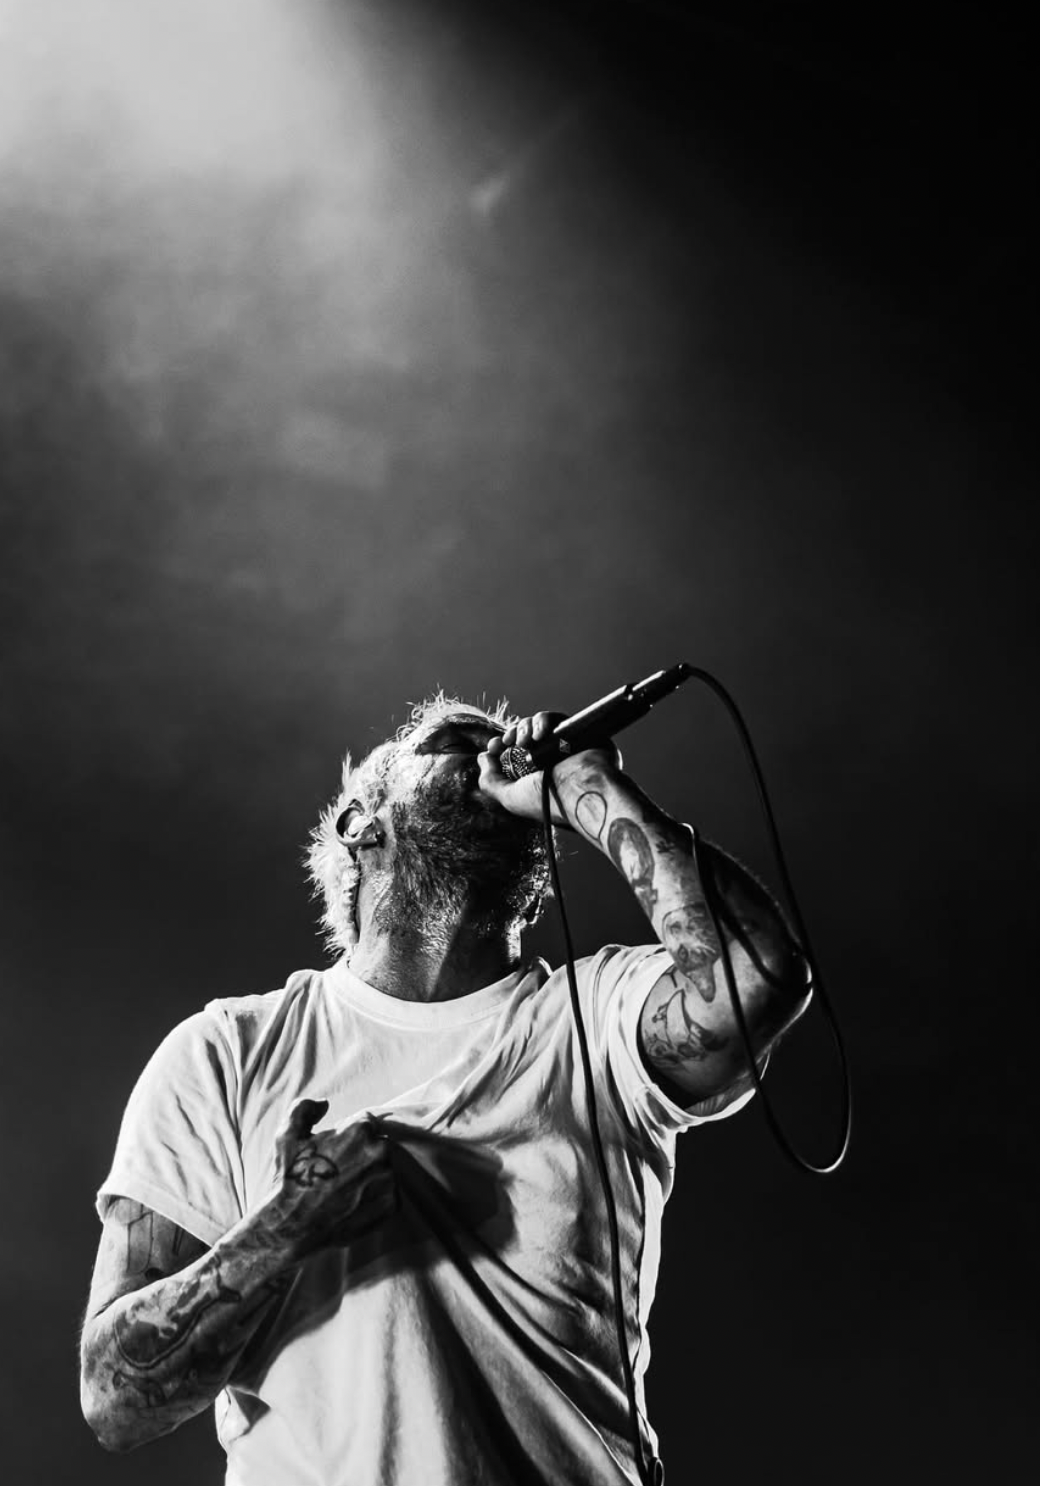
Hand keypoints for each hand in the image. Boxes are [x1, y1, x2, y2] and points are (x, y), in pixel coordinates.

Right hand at [267, 1099, 396, 1260]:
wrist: (292, 1226)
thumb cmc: (290, 1179)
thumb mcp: (288, 1135)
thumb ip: (304, 1108)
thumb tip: (325, 1103)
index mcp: (360, 1128)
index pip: (367, 1125)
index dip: (351, 1140)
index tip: (338, 1155)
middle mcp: (380, 1150)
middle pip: (379, 1147)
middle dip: (364, 1157)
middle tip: (341, 1175)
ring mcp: (389, 1178)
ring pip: (386, 1171)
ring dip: (372, 1177)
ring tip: (347, 1191)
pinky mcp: (393, 1204)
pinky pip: (390, 1195)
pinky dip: (376, 1199)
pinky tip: (354, 1205)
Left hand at [478, 711, 621, 826]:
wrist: (582, 791)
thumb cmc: (549, 801)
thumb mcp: (510, 797)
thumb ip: (490, 781)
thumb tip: (483, 758)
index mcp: (537, 775)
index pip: (515, 754)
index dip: (501, 746)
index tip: (494, 746)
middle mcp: (551, 760)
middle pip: (526, 735)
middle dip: (513, 734)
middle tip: (508, 741)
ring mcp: (565, 745)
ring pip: (539, 724)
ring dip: (526, 727)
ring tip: (526, 741)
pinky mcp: (578, 732)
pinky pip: (558, 718)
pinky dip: (544, 721)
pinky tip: (540, 734)